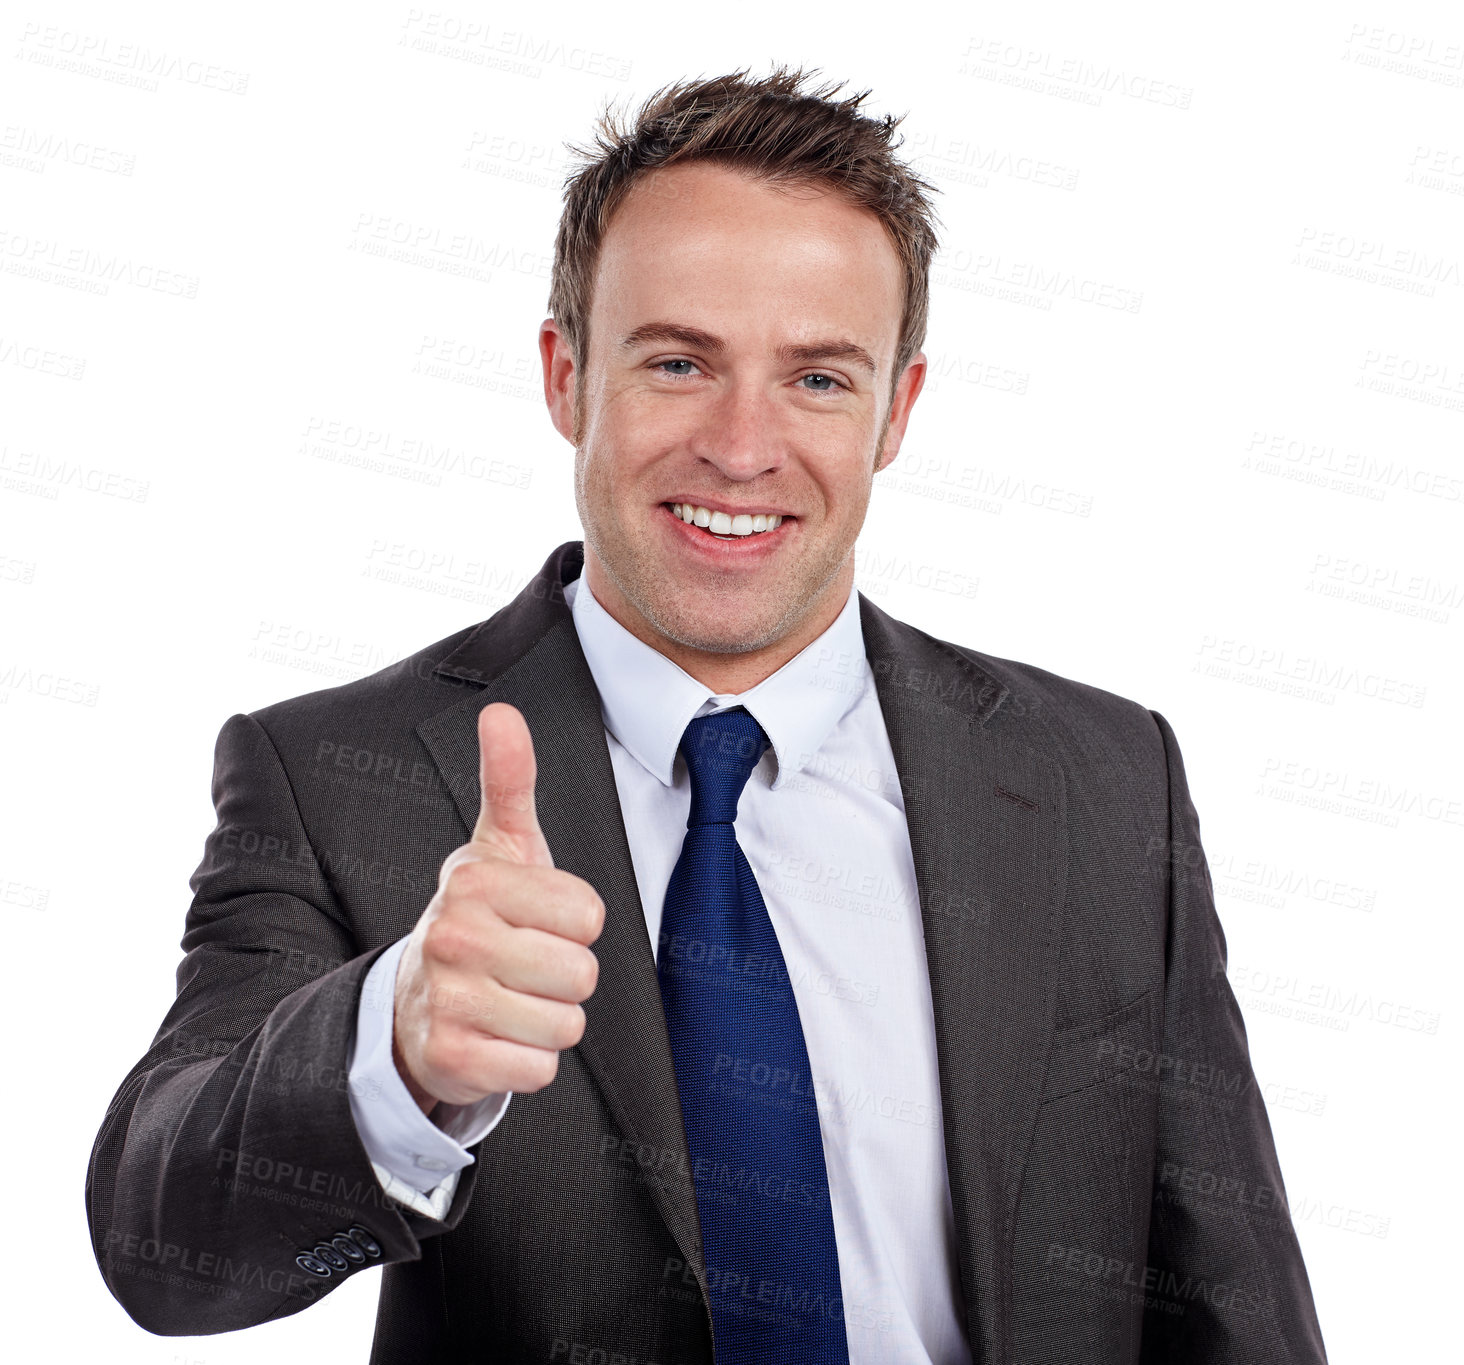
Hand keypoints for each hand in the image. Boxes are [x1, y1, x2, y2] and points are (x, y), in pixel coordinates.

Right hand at [392, 703, 603, 1113]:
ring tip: (513, 1001)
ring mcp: (446, 1000)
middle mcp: (453, 936)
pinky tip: (499, 1039)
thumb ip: (510, 778)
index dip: (576, 924)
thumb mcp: (500, 845)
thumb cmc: (482, 916)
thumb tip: (501, 712)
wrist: (416, 1001)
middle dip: (566, 977)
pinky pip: (539, 1069)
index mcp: (474, 881)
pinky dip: (530, 1062)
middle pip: (580, 973)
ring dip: (550, 1021)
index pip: (587, 914)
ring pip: (565, 1025)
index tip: (540, 920)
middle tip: (526, 966)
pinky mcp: (449, 1059)